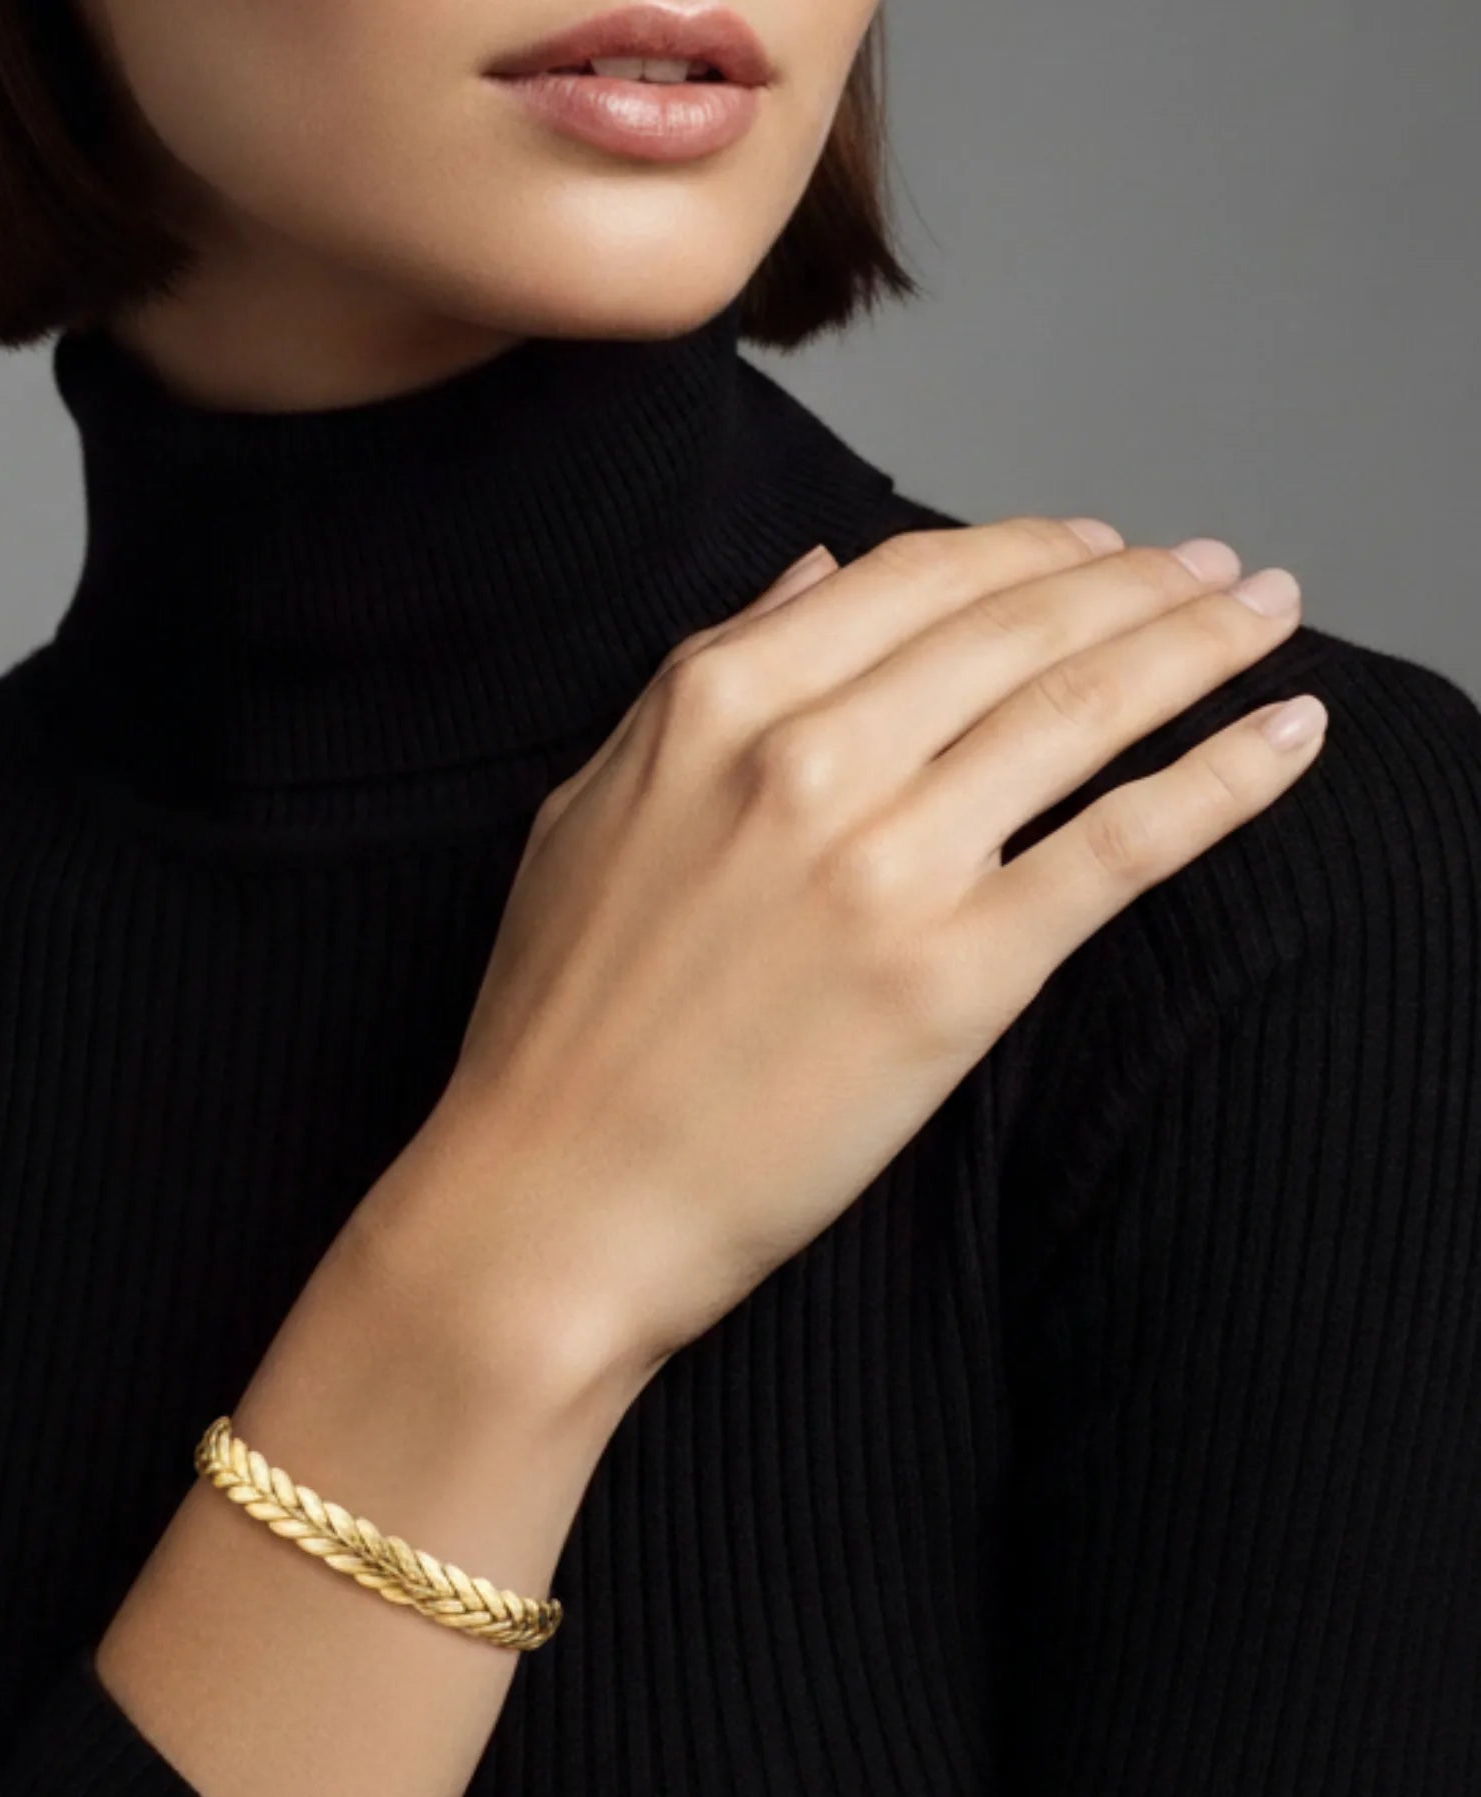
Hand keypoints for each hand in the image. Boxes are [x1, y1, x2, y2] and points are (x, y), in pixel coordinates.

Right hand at [360, 517, 1320, 1404]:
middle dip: (1141, 579)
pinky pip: (1123, 845)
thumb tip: (815, 574)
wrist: (555, 1200)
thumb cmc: (556, 1020)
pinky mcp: (958, 977)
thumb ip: (700, 677)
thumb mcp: (589, 808)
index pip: (913, 578)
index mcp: (713, 705)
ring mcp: (889, 865)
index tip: (1099, 545)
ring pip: (1085, 708)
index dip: (1030, 547)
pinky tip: (1291, 734)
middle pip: (1020, 625)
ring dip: (1200, 645)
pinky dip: (1225, 779)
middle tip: (1220, 571)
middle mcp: (808, 759)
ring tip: (1269, 619)